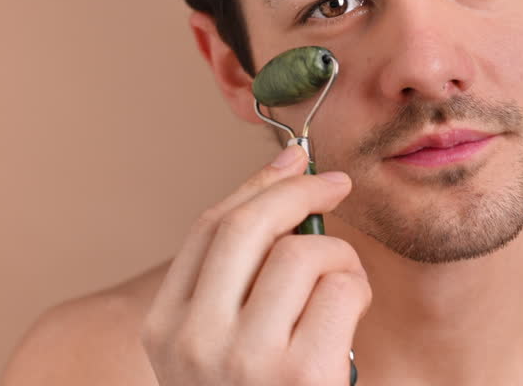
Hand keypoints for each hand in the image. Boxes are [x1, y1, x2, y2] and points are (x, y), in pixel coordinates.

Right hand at [141, 143, 370, 384]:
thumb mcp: (222, 348)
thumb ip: (238, 280)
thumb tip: (285, 181)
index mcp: (164, 331)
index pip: (208, 229)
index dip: (256, 184)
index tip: (293, 158)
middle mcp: (193, 342)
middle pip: (248, 225)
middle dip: (300, 190)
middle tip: (337, 184)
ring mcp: (244, 360)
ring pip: (301, 253)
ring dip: (338, 258)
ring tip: (343, 293)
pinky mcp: (299, 375)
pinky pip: (341, 288)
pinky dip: (357, 292)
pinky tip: (349, 323)